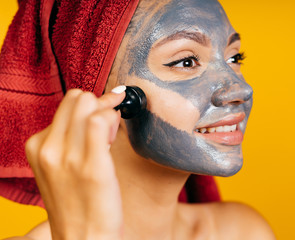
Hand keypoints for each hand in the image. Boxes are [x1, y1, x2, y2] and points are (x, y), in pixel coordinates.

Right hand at [25, 89, 125, 239]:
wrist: (82, 239)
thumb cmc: (77, 203)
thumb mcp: (59, 168)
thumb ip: (68, 139)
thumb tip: (93, 111)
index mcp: (38, 147)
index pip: (67, 103)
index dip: (88, 107)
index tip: (100, 117)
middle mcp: (49, 149)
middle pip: (78, 97)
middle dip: (98, 105)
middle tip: (107, 126)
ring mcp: (69, 157)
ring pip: (90, 104)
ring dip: (107, 113)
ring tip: (110, 137)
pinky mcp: (93, 166)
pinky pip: (100, 121)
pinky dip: (113, 121)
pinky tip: (114, 140)